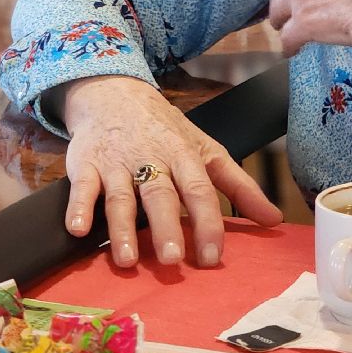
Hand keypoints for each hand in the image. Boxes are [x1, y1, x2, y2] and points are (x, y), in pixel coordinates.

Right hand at [57, 77, 281, 268]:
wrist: (113, 92)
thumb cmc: (165, 130)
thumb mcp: (205, 150)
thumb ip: (238, 186)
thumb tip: (274, 220)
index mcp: (183, 155)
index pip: (199, 189)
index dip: (206, 223)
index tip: (211, 257)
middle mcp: (150, 159)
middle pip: (159, 194)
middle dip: (166, 226)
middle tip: (171, 260)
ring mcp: (116, 163)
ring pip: (119, 197)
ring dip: (122, 228)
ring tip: (126, 259)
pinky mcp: (85, 165)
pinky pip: (81, 188)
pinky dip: (77, 208)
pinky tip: (77, 229)